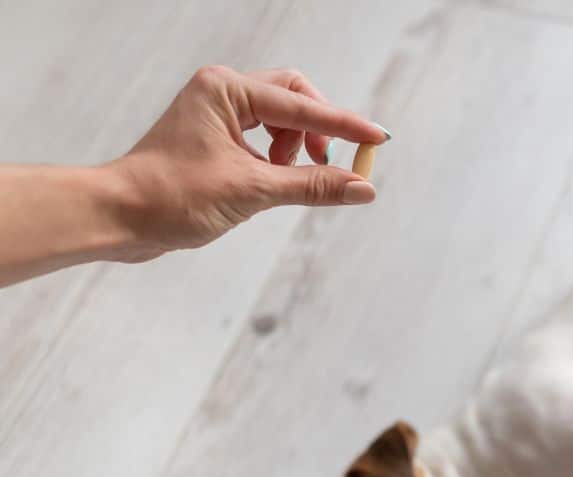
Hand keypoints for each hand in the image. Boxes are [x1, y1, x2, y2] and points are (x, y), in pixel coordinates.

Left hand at [108, 65, 388, 260]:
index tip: (378, 140)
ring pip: (282, 120)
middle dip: (318, 130)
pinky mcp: (216, 139)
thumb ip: (313, 186)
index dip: (344, 126)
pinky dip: (281, 160)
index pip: (303, 106)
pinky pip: (266, 139)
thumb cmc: (172, 197)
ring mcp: (218, 115)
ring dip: (297, 148)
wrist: (120, 217)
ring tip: (289, 179)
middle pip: (296, 98)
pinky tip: (276, 182)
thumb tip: (362, 187)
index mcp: (226, 90)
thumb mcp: (253, 191)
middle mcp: (222, 93)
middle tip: (328, 163)